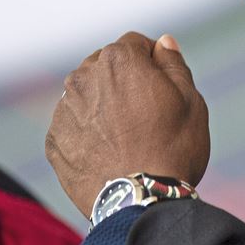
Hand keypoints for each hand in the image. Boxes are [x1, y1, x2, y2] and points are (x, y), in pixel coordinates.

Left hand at [46, 31, 210, 218]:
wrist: (140, 202)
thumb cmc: (172, 148)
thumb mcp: (190, 100)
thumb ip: (173, 64)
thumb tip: (162, 42)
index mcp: (118, 59)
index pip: (135, 45)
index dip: (153, 63)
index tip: (164, 87)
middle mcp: (83, 78)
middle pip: (106, 67)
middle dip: (124, 81)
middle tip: (147, 113)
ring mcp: (64, 111)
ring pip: (87, 96)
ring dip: (103, 105)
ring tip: (127, 136)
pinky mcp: (54, 142)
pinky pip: (73, 126)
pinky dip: (87, 133)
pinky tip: (109, 152)